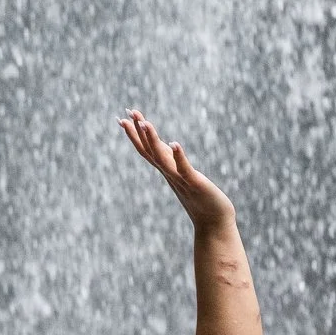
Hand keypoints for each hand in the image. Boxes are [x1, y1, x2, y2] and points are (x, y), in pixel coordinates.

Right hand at [121, 109, 235, 235]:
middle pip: (149, 151)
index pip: (146, 150)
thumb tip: (167, 147)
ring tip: (145, 122)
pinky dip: (178, 157)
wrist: (213, 221)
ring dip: (152, 140)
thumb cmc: (201, 199)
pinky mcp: (195, 183)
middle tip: (128, 112)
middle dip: (138, 132)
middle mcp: (169, 174)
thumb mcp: (183, 175)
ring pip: (162, 158)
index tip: (122, 118)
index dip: (134, 135)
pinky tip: (174, 143)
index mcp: (166, 171)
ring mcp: (180, 179)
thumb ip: (174, 163)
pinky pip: (184, 169)